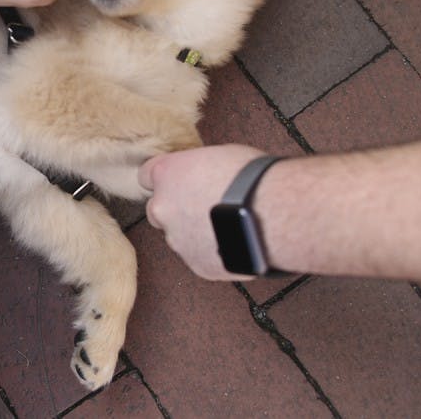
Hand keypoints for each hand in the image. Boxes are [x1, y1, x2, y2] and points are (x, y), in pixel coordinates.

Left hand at [139, 144, 265, 279]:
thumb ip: (199, 169)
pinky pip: (200, 257)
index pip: (147, 175)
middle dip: (177, 210)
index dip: (165, 179)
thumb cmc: (252, 178)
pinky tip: (236, 242)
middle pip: (159, 210)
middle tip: (207, 207)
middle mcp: (163, 208)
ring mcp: (177, 239)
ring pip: (179, 236)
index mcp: (166, 174)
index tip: (177, 182)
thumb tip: (203, 176)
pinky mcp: (196, 264)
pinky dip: (213, 252)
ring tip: (229, 226)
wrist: (273, 214)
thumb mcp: (220, 155)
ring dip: (196, 233)